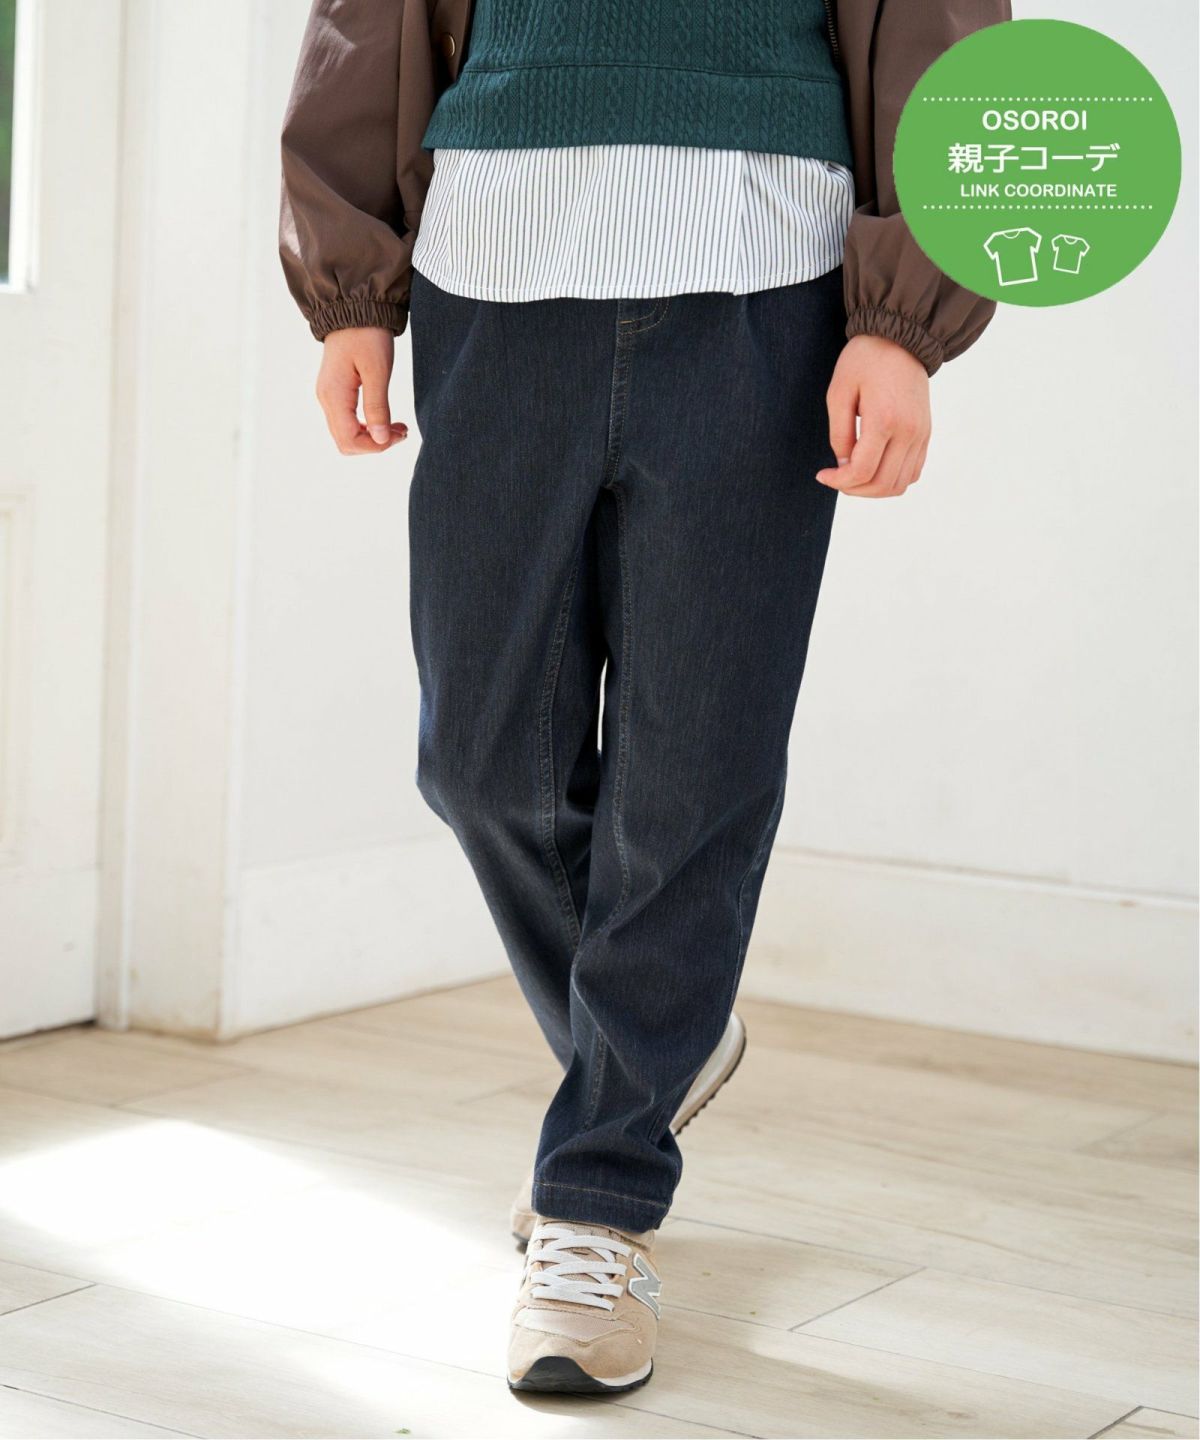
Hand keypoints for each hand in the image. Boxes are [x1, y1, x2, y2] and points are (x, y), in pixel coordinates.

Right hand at [316, 327, 408, 455]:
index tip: (399, 435)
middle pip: (346, 442)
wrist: (353, 308)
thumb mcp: (378, 371)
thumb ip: (378, 407)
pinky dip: (367, 426)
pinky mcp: (335, 392)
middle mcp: (326, 399)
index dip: (376, 446)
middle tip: (402, 431)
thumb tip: (381, 440)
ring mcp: (328, 396)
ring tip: (398, 427)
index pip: (349, 440)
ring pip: (347, 434)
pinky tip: (385, 419)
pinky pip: (347, 421)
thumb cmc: (366, 335)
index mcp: (333, 396)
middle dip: (375, 444)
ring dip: (372, 437)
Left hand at [817, 335, 930, 497]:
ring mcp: (921, 434)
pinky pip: (912, 472)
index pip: (863, 471)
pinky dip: (891, 479)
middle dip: (854, 489)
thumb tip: (844, 466)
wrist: (902, 338)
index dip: (839, 481)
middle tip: (836, 479)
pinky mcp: (926, 433)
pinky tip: (873, 468)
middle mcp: (909, 431)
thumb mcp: (839, 392)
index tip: (823, 475)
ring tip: (853, 476)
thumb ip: (839, 434)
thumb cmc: (865, 360)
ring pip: (900, 484)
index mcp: (885, 419)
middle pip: (882, 484)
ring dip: (873, 489)